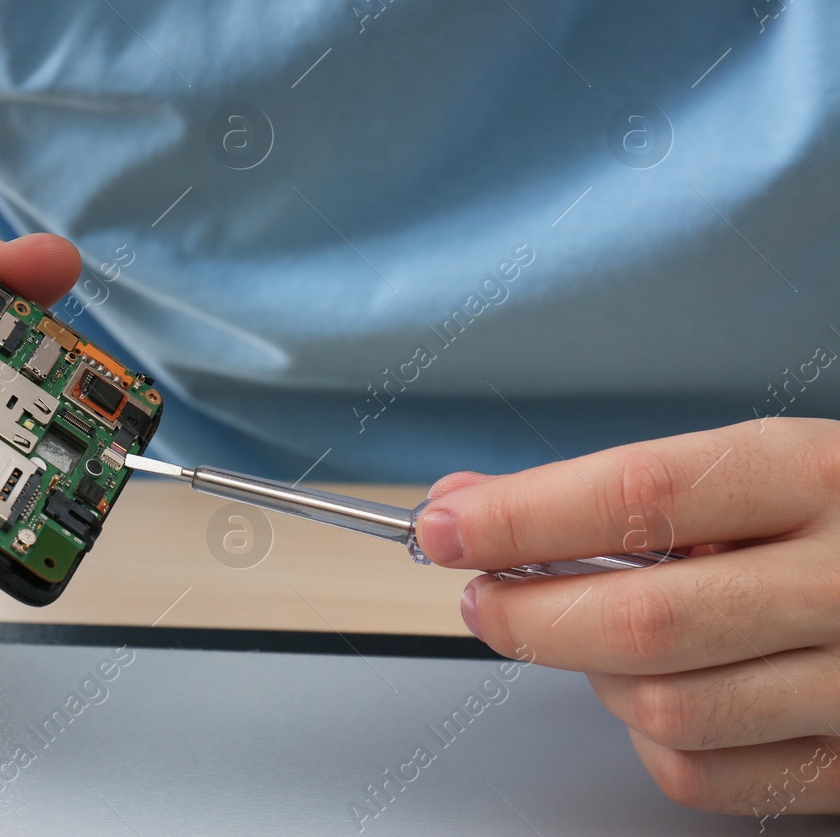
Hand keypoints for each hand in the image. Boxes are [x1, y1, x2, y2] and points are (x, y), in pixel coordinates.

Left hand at [415, 418, 839, 818]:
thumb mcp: (758, 470)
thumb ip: (613, 488)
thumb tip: (468, 503)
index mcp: (819, 477)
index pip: (638, 495)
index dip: (520, 517)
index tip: (444, 526)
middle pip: (642, 620)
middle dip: (530, 613)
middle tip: (483, 596)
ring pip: (664, 708)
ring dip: (593, 676)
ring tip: (593, 634)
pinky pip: (700, 776)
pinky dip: (647, 738)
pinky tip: (662, 687)